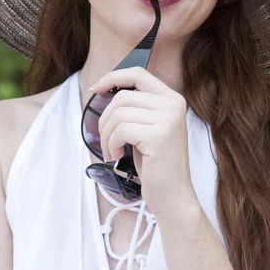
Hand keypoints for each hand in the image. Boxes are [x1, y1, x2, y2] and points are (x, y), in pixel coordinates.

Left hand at [90, 66, 196, 216]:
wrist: (174, 195)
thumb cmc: (157, 164)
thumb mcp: (150, 127)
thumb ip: (138, 107)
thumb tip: (107, 88)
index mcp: (173, 99)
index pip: (138, 74)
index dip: (113, 77)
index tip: (95, 88)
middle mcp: (173, 105)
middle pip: (122, 97)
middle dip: (105, 120)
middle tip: (107, 141)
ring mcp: (168, 119)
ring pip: (118, 114)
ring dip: (107, 136)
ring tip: (113, 152)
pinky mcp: (159, 136)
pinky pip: (120, 131)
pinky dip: (112, 145)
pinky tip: (117, 157)